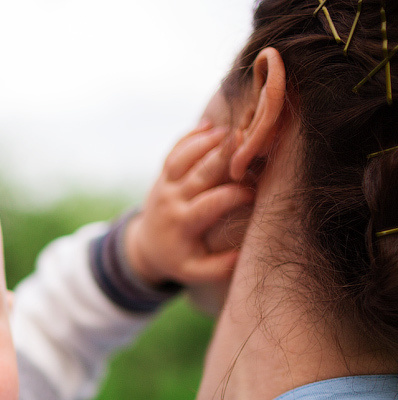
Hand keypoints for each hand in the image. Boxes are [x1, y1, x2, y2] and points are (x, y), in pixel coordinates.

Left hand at [126, 122, 254, 290]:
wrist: (146, 247)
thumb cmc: (178, 259)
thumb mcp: (194, 271)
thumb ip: (218, 267)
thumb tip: (244, 254)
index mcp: (183, 223)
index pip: (210, 204)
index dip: (234, 195)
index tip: (256, 191)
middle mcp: (172, 200)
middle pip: (199, 174)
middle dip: (223, 157)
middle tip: (247, 140)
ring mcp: (166, 184)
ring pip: (183, 158)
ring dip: (207, 142)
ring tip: (233, 131)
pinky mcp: (163, 175)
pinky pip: (173, 152)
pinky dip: (189, 136)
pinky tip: (209, 125)